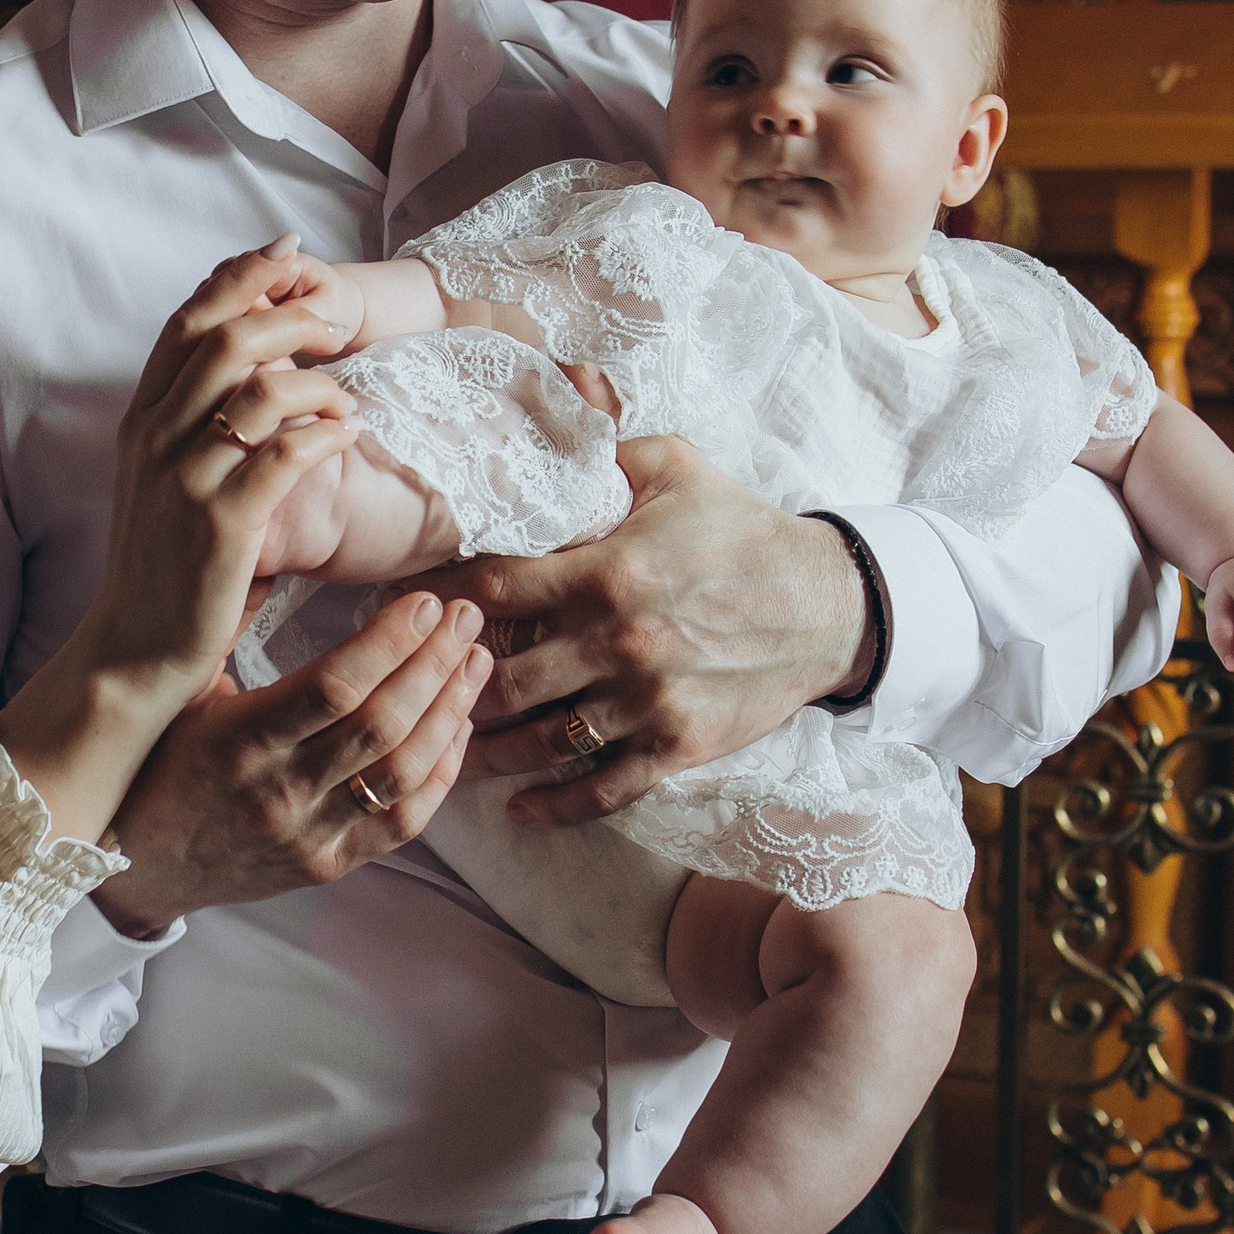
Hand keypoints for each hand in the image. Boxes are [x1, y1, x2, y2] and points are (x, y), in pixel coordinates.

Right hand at [0, 247, 356, 845]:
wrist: (133, 655)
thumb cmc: (164, 571)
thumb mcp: (162, 485)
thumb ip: (192, 426)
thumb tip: (247, 369)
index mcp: (141, 424)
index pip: (188, 323)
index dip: (239, 276)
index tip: (289, 254)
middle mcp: (154, 442)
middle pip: (224, 338)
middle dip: (287, 312)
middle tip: (335, 320)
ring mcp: (184, 482)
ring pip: (255, 388)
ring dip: (315, 379)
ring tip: (348, 397)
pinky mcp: (221, 528)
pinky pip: (282, 455)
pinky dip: (322, 433)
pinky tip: (346, 437)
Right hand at [93, 593, 490, 933]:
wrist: (138, 867)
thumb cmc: (158, 762)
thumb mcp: (180, 692)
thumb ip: (225, 627)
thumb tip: (264, 538)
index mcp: (238, 739)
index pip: (333, 687)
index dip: (389, 642)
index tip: (425, 602)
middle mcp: (277, 792)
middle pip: (380, 725)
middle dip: (434, 663)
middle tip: (467, 616)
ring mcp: (307, 835)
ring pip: (402, 773)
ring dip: (450, 712)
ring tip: (477, 661)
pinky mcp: (327, 867)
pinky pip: (402, 824)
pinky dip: (440, 774)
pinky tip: (459, 728)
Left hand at [413, 436, 867, 826]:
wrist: (830, 604)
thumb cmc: (743, 530)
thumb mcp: (676, 467)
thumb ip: (601, 450)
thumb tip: (539, 424)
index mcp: (610, 569)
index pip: (496, 590)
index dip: (441, 601)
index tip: (403, 607)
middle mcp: (622, 640)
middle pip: (505, 677)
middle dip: (454, 685)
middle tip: (415, 688)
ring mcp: (650, 700)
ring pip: (542, 741)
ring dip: (487, 752)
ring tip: (449, 746)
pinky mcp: (680, 745)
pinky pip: (604, 787)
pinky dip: (556, 805)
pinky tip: (519, 809)